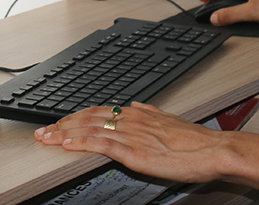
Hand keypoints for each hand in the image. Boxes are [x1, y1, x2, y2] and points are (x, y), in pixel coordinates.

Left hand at [34, 103, 246, 183]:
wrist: (214, 149)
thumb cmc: (198, 142)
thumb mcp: (170, 121)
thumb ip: (150, 114)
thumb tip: (135, 107)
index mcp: (140, 114)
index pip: (100, 110)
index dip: (77, 115)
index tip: (62, 120)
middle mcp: (132, 120)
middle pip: (89, 117)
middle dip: (63, 123)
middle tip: (43, 129)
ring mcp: (131, 135)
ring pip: (89, 128)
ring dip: (64, 132)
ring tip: (46, 137)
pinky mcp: (134, 152)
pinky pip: (101, 144)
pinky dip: (81, 142)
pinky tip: (67, 144)